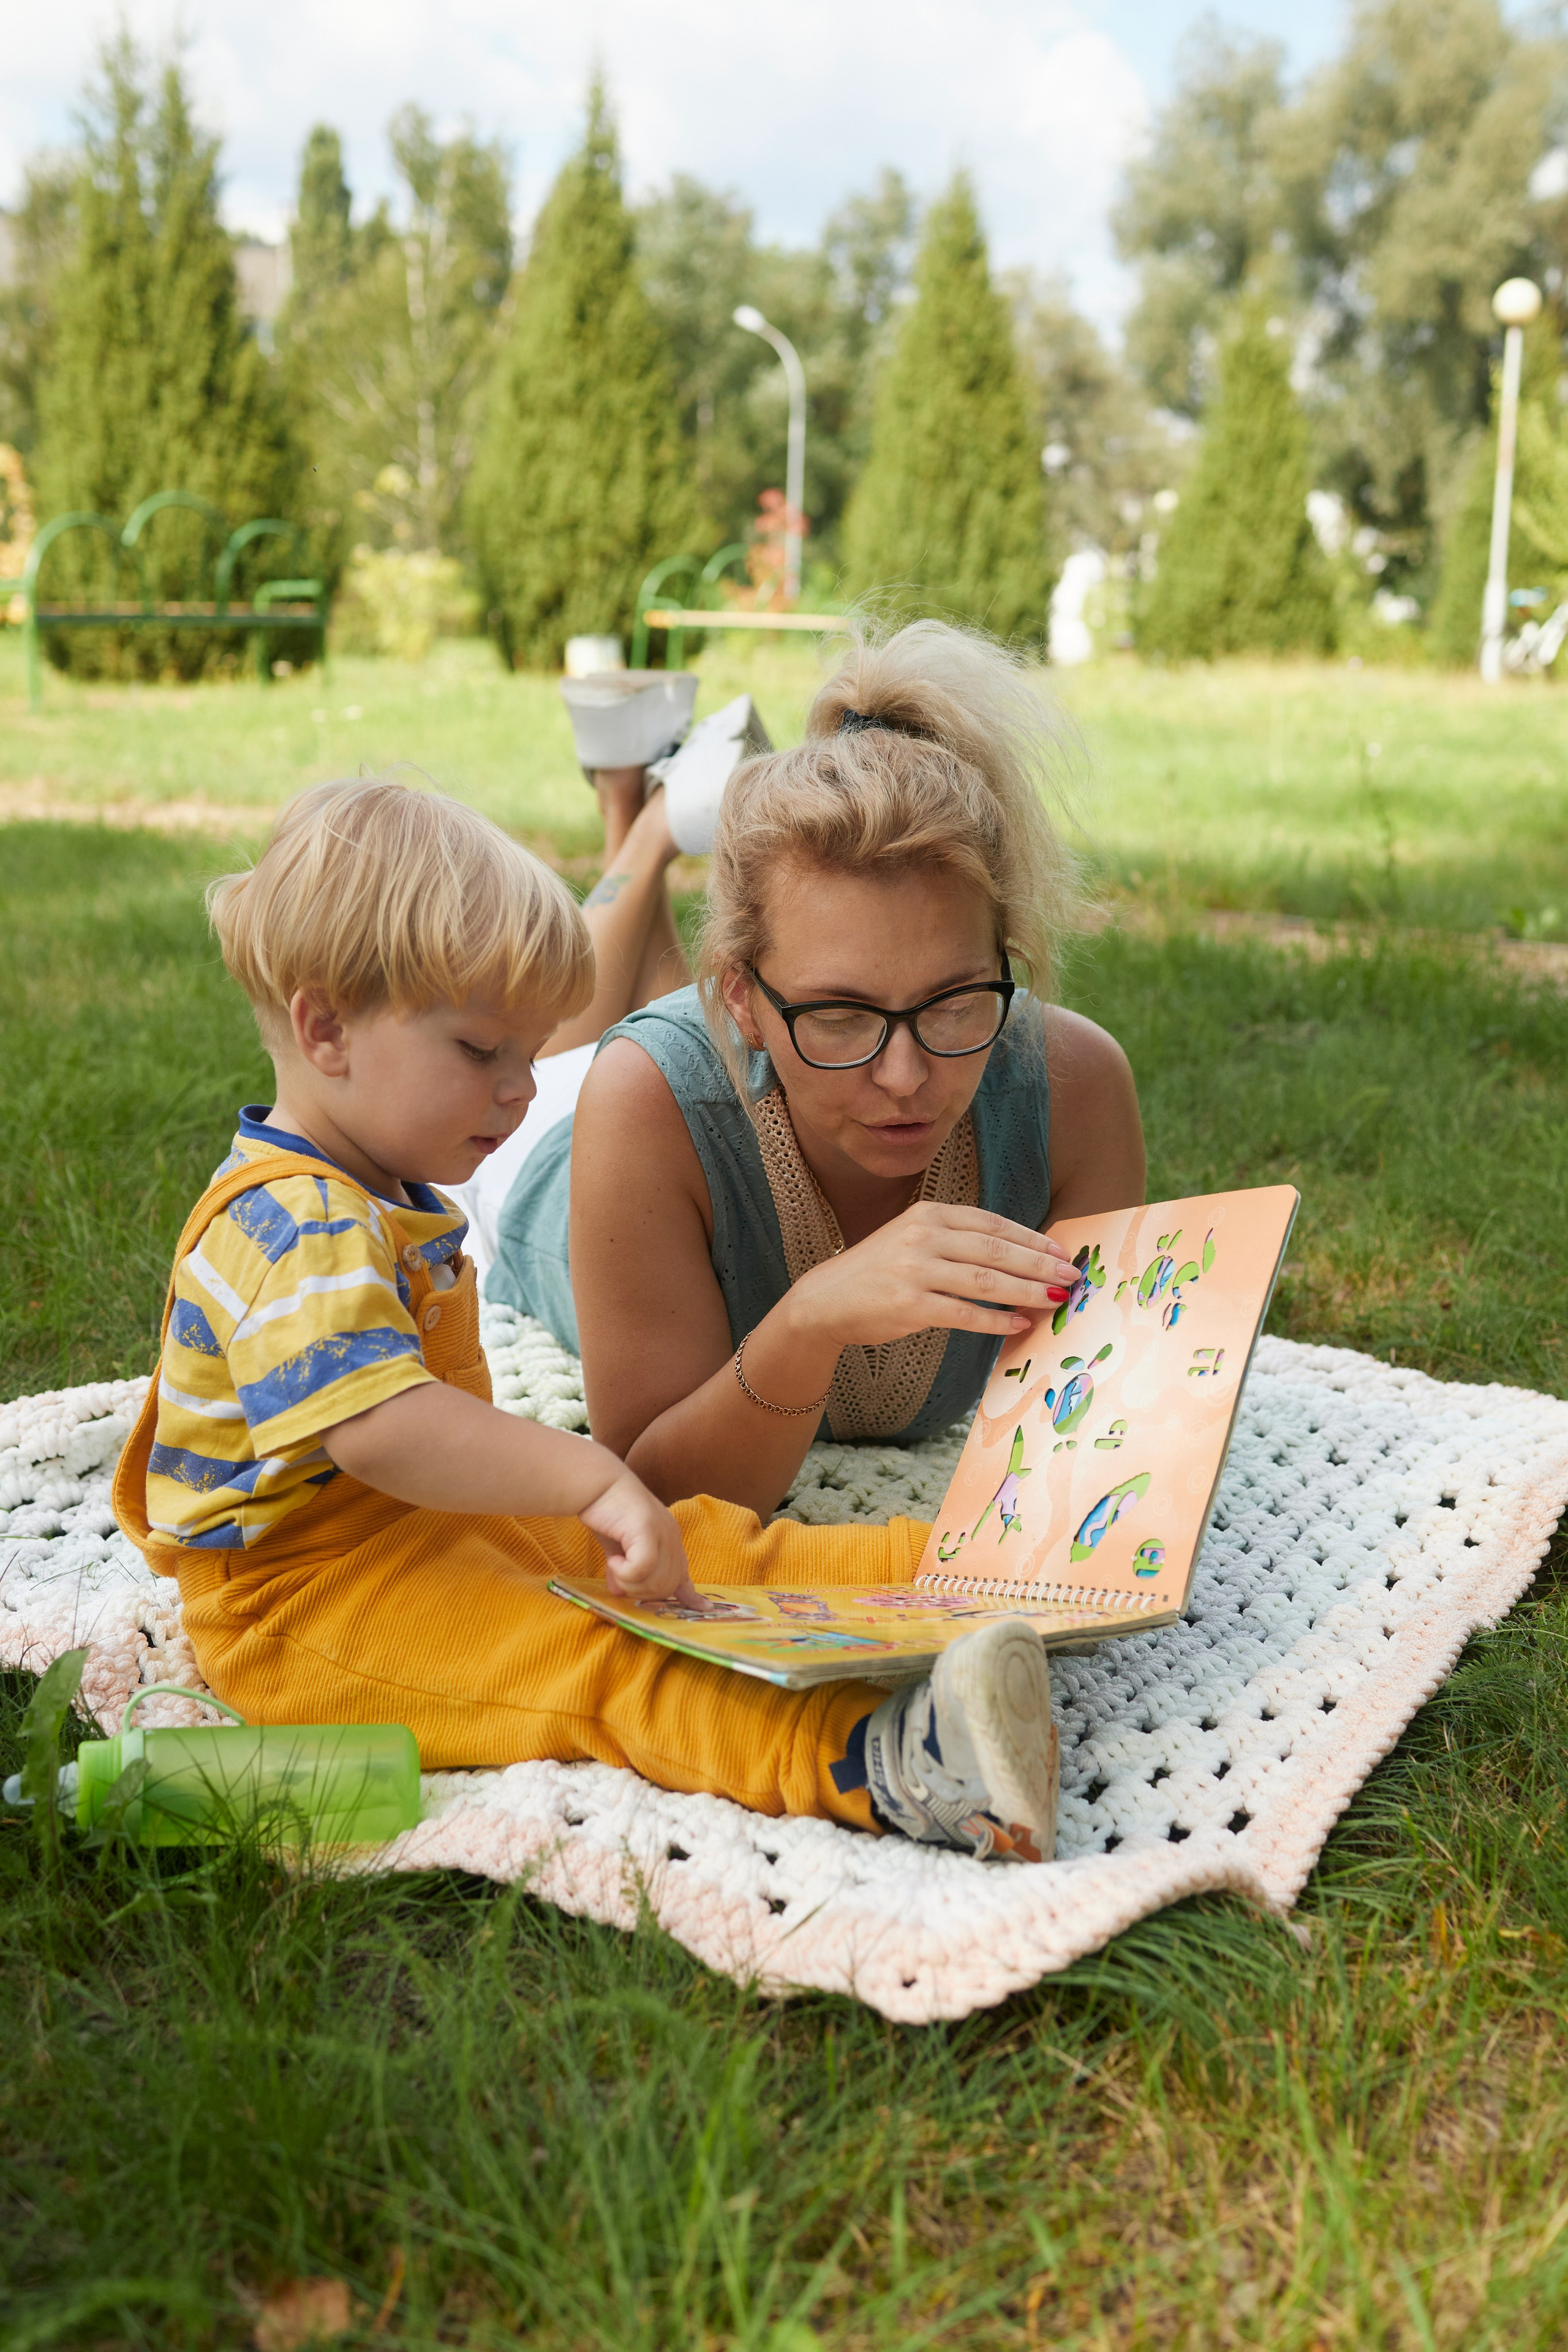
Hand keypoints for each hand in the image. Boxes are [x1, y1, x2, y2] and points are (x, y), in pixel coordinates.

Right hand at [579, 1467, 701, 1607]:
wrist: (597, 1483)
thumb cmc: (606, 1511)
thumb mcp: (617, 1547)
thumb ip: (621, 1569)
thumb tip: (618, 1591)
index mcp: (669, 1540)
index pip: (684, 1574)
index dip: (692, 1595)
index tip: (704, 1609)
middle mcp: (672, 1537)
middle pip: (668, 1586)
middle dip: (641, 1592)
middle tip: (620, 1578)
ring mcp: (662, 1533)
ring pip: (657, 1581)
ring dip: (631, 1582)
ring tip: (615, 1566)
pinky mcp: (647, 1530)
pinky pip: (643, 1568)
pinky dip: (626, 1572)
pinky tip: (614, 1560)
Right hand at [789, 1203, 1075, 1350]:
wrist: (826, 1300)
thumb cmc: (880, 1272)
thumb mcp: (915, 1239)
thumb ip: (958, 1241)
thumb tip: (1019, 1256)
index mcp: (930, 1214)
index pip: (993, 1224)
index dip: (1032, 1239)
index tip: (1062, 1252)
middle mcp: (923, 1236)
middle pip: (996, 1250)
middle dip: (1039, 1265)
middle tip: (1071, 1276)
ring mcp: (915, 1270)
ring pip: (986, 1281)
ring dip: (1027, 1291)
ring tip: (1057, 1300)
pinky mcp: (909, 1304)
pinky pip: (964, 1314)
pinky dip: (996, 1321)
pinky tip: (1019, 1324)